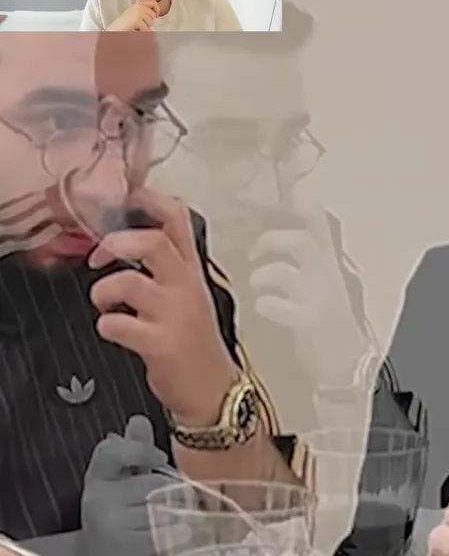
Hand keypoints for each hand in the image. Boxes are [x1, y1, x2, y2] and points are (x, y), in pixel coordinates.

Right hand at [79, 415, 186, 555]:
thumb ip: (135, 450)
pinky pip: (169, 529)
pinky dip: (182, 530)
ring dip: (181, 509)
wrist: (101, 552)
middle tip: (173, 497)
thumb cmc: (120, 511)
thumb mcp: (122, 479)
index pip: (111, 451)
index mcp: (98, 477)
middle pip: (153, 481)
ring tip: (177, 514)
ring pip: (165, 504)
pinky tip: (181, 531)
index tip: (159, 458)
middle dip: (173, 488)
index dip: (139, 450)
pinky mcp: (126, 545)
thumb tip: (138, 421)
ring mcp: (111, 524)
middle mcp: (99, 499)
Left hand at [87, 187, 239, 426]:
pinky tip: (115, 331)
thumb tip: (123, 241)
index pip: (177, 218)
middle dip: (115, 243)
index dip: (148, 200)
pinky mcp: (161, 343)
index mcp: (191, 269)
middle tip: (99, 258)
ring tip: (105, 304)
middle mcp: (186, 286)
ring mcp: (175, 314)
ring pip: (128, 282)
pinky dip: (107, 325)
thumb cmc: (194, 340)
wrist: (213, 388)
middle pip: (152, 242)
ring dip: (102, 291)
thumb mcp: (188, 294)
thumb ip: (164, 267)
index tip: (125, 196)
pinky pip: (117, 325)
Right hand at [107, 0, 158, 31]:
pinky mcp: (137, 20)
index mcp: (138, 3)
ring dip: (145, 27)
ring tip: (137, 26)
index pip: (153, 2)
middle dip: (149, 21)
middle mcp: (139, 6)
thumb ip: (145, 11)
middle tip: (140, 23)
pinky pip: (146, 28)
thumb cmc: (126, 22)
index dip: (157, 9)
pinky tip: (136, 29)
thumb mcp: (136, 12)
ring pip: (151, 22)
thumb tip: (156, 14)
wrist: (116, 28)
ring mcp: (138, 13)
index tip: (156, 15)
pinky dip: (142, 31)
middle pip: (153, 15)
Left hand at [246, 202, 372, 388]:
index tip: (292, 193)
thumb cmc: (332, 329)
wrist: (348, 370)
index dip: (306, 206)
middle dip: (271, 241)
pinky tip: (266, 309)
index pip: (321, 225)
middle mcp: (328, 278)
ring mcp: (319, 300)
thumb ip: (308, 266)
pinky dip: (266, 304)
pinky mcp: (308, 323)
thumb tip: (279, 244)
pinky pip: (275, 305)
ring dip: (263, 275)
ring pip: (283, 272)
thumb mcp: (328, 290)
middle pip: (301, 241)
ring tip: (258, 284)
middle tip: (255, 252)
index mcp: (331, 267)